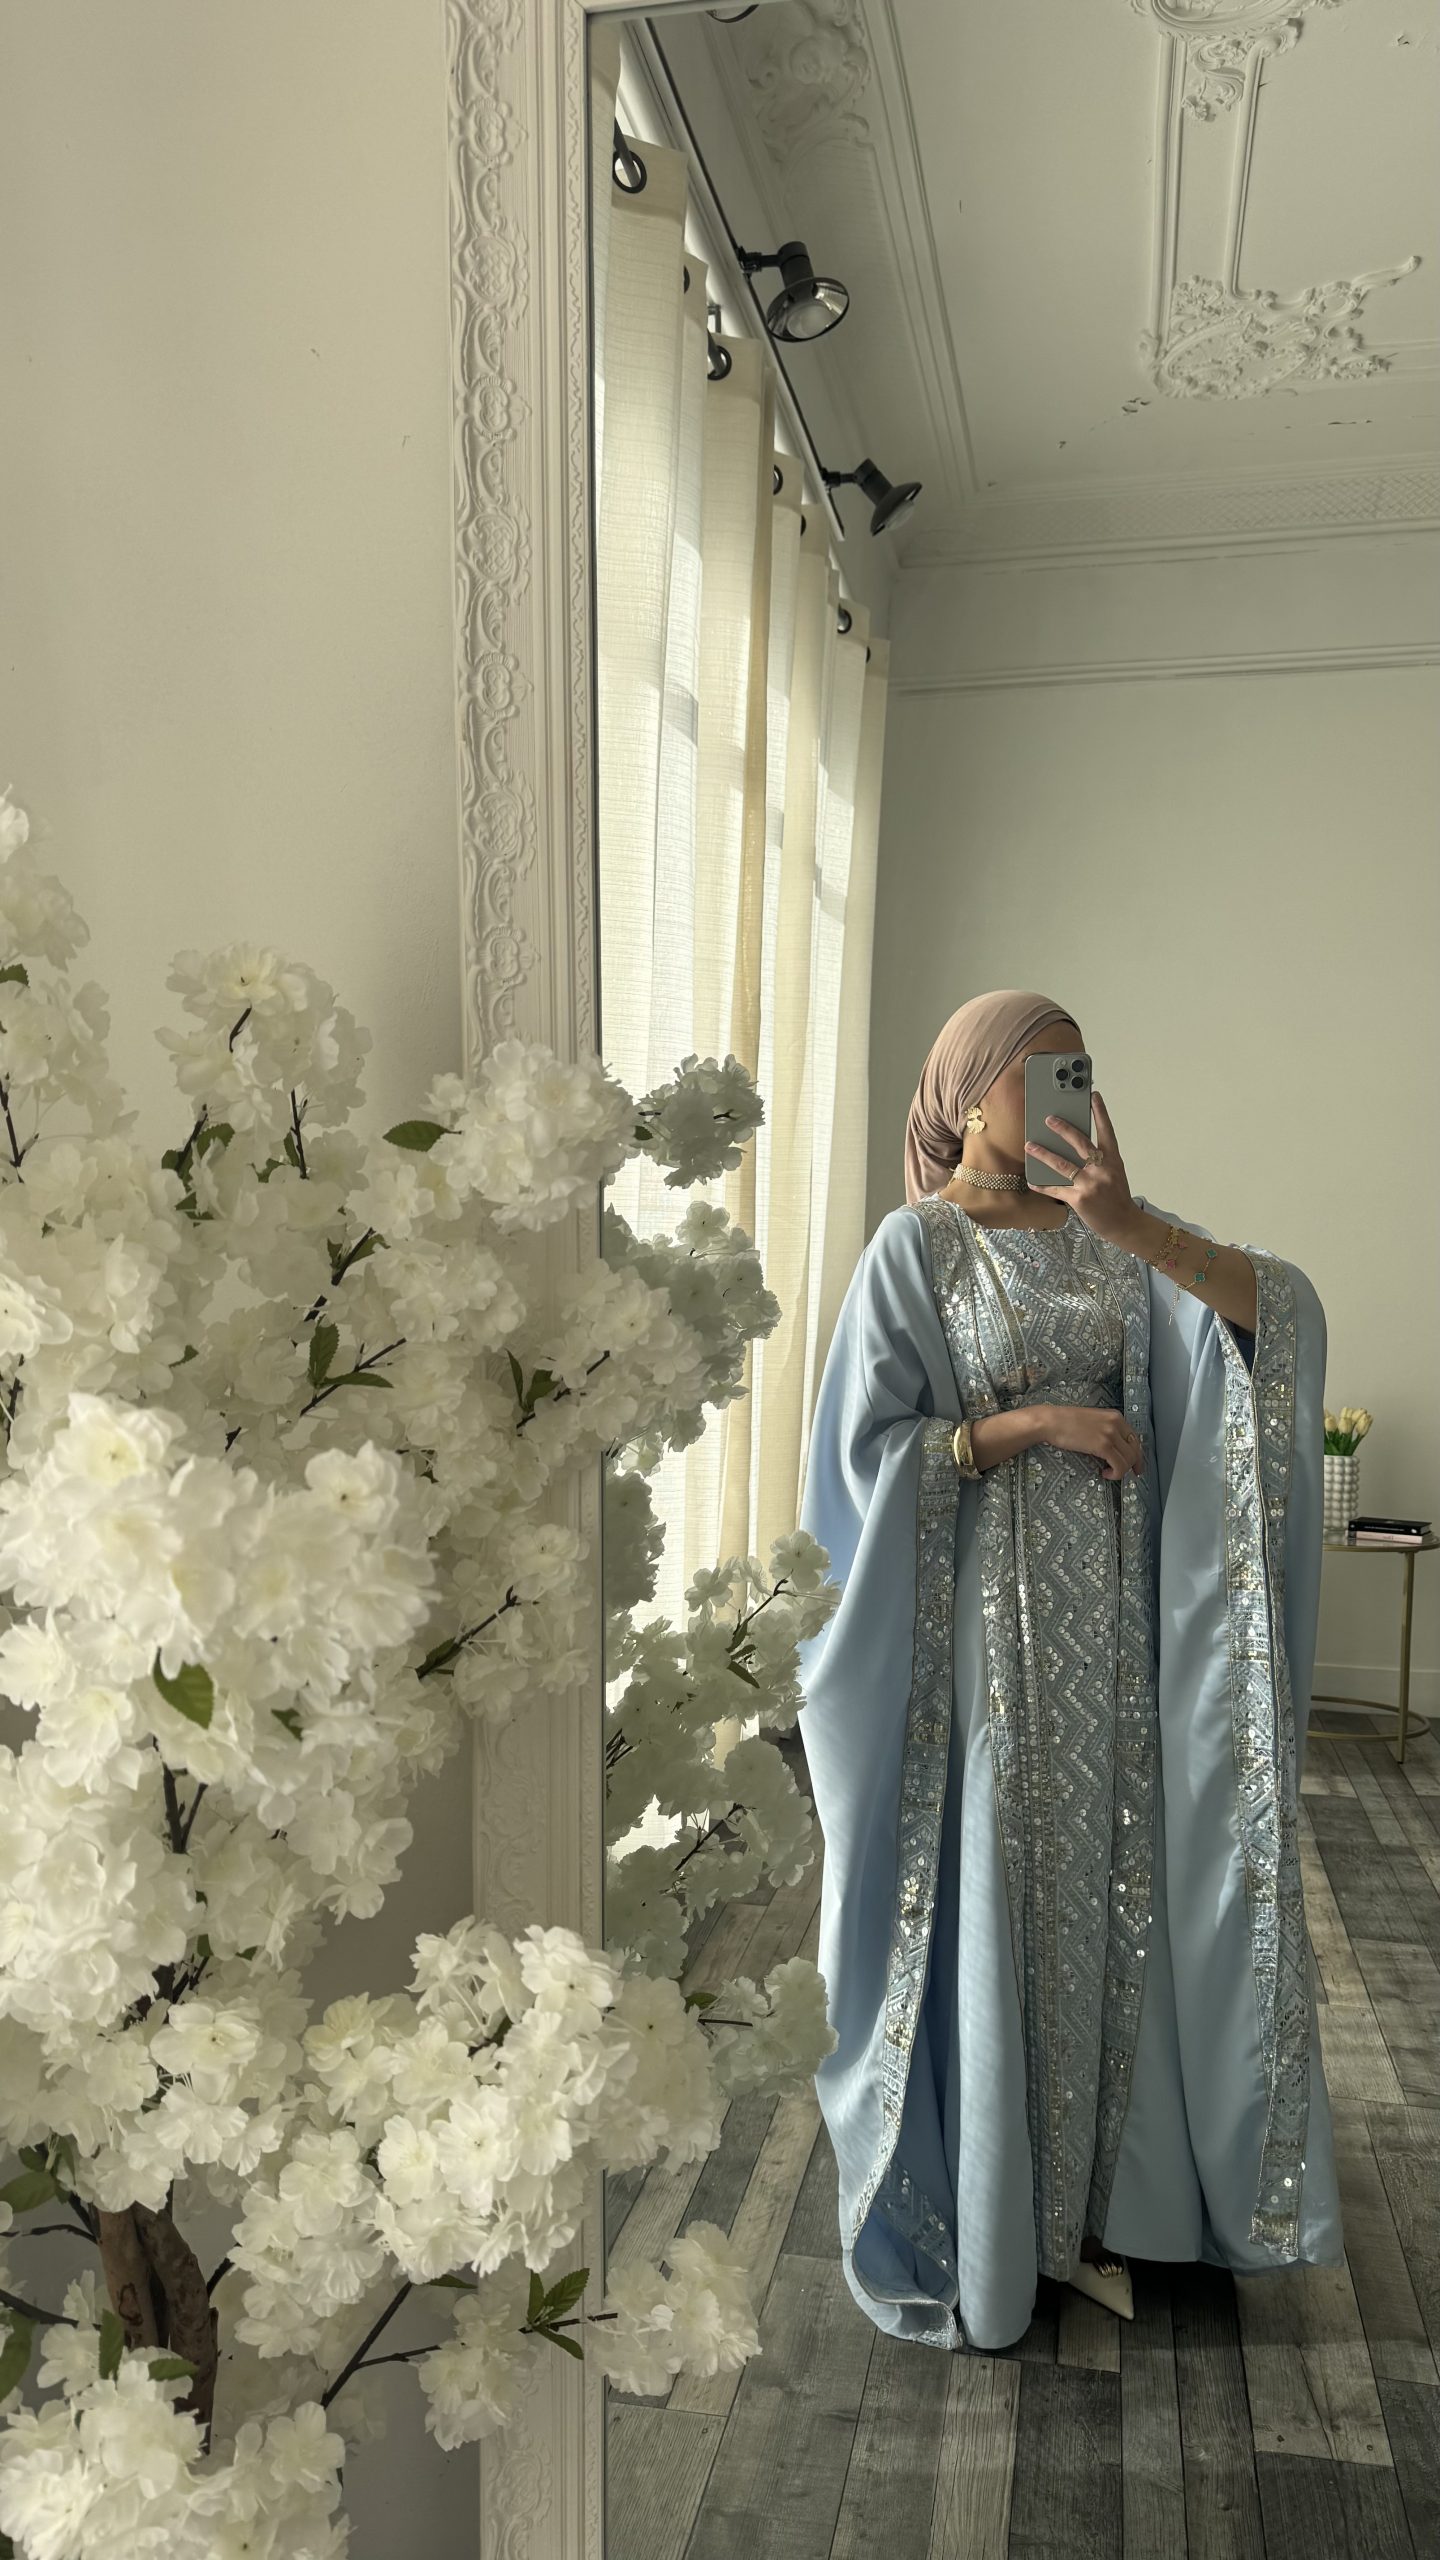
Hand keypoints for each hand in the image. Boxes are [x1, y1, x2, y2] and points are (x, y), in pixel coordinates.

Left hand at [1023, 1090, 1136, 1246]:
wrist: (1124, 1223)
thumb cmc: (1117, 1196)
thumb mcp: (1114, 1172)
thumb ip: (1099, 1159)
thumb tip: (1074, 1146)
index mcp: (1113, 1160)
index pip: (1107, 1131)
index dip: (1100, 1112)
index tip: (1093, 1096)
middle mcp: (1102, 1169)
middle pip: (1080, 1143)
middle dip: (1063, 1129)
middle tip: (1049, 1118)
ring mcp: (1090, 1184)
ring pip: (1062, 1165)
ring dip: (1043, 1154)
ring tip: (1029, 1146)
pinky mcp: (1079, 1199)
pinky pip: (1056, 1189)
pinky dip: (1042, 1185)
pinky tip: (1031, 1180)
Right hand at [1039, 1402, 1144, 1479]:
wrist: (1051, 1421)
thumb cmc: (1065, 1422)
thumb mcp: (1093, 1421)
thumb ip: (1106, 1430)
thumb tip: (1115, 1448)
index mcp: (1115, 1416)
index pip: (1134, 1438)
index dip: (1137, 1454)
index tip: (1136, 1465)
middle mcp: (1116, 1423)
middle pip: (1135, 1449)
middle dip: (1133, 1464)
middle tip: (1127, 1474)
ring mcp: (1110, 1434)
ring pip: (1129, 1459)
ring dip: (1121, 1470)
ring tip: (1109, 1472)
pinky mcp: (1103, 1445)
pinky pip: (1119, 1465)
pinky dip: (1115, 1473)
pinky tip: (1105, 1474)